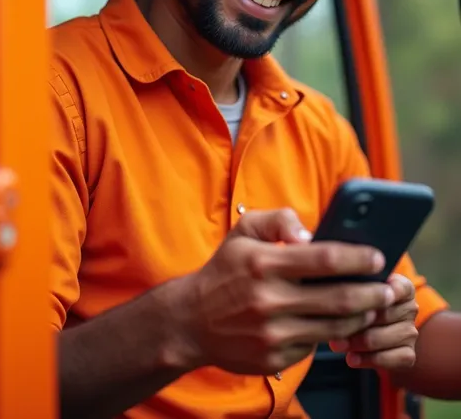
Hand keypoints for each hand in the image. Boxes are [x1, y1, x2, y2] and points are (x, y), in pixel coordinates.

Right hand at [173, 209, 395, 376]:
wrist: (190, 320)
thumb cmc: (225, 270)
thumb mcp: (243, 232)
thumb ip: (278, 220)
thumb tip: (311, 233)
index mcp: (263, 263)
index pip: (324, 258)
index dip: (357, 258)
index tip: (377, 257)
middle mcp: (268, 300)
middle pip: (338, 299)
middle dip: (372, 293)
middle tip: (389, 289)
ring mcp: (271, 334)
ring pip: (333, 327)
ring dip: (360, 317)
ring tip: (372, 306)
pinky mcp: (273, 358)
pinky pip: (313, 346)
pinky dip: (330, 334)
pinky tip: (338, 324)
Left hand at [329, 274, 418, 370]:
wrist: (370, 331)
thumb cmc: (360, 305)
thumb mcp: (358, 290)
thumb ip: (354, 288)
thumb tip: (338, 293)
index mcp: (402, 287)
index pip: (396, 287)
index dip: (378, 293)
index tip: (358, 295)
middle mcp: (410, 308)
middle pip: (382, 315)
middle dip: (355, 321)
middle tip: (331, 325)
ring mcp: (410, 333)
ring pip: (382, 338)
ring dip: (356, 343)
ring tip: (336, 343)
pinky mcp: (408, 355)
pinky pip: (390, 359)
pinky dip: (368, 360)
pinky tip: (351, 358)